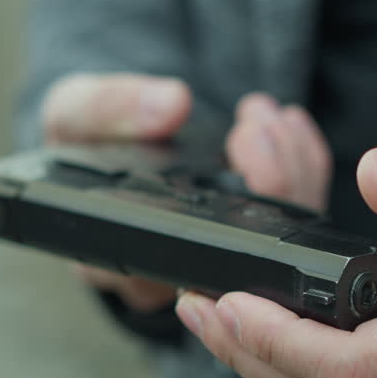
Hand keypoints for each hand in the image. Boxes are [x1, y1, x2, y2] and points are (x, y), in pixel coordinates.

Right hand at [41, 77, 332, 311]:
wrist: (103, 134)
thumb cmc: (83, 136)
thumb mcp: (74, 111)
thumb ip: (110, 109)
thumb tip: (171, 104)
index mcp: (117, 258)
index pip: (186, 258)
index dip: (229, 216)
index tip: (239, 147)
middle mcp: (171, 272)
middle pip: (248, 255)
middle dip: (271, 178)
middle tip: (257, 123)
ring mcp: (218, 259)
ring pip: (278, 237)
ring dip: (290, 167)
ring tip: (269, 115)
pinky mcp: (250, 236)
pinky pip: (293, 215)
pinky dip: (302, 167)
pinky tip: (290, 128)